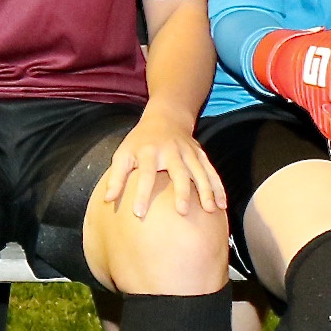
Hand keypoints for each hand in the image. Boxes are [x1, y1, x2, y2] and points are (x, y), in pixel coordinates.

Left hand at [96, 106, 223, 216]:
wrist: (165, 117)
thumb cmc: (140, 141)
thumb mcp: (123, 154)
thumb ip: (116, 177)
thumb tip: (108, 200)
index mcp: (149, 152)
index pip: (146, 174)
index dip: (141, 194)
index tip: (138, 213)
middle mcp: (171, 151)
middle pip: (178, 171)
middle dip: (181, 191)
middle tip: (182, 211)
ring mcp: (188, 152)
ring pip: (200, 172)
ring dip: (206, 190)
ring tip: (210, 210)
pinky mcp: (200, 155)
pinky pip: (211, 172)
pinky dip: (218, 187)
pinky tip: (222, 205)